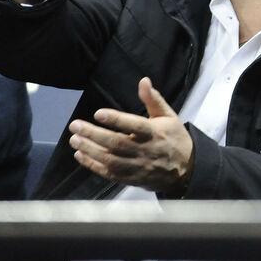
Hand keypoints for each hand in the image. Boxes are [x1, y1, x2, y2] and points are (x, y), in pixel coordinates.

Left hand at [68, 77, 193, 193]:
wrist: (185, 168)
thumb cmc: (174, 138)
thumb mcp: (168, 116)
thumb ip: (154, 99)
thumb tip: (143, 81)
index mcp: (155, 133)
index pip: (135, 126)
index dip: (116, 120)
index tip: (98, 113)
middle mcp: (145, 150)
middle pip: (117, 143)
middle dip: (94, 134)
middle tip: (75, 126)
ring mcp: (138, 166)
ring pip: (110, 160)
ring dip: (90, 150)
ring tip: (74, 140)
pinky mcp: (131, 179)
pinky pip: (109, 174)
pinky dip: (93, 165)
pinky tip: (81, 155)